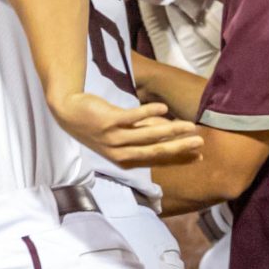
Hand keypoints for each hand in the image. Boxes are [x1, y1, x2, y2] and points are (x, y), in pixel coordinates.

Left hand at [50, 91, 205, 167]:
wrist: (68, 110)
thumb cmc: (98, 121)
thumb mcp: (123, 131)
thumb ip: (146, 130)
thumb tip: (171, 129)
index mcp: (123, 157)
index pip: (156, 160)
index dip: (178, 158)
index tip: (199, 156)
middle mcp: (118, 152)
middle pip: (154, 151)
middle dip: (179, 148)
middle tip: (199, 142)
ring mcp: (112, 138)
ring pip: (147, 136)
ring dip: (170, 130)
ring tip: (189, 125)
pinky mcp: (108, 122)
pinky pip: (132, 117)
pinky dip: (148, 113)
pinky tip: (163, 109)